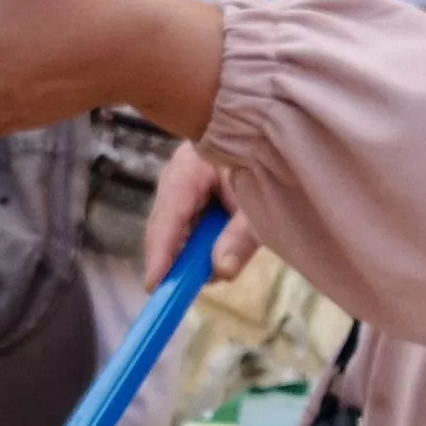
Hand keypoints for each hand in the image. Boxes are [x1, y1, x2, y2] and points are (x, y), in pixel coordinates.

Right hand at [142, 143, 262, 284]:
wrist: (272, 135)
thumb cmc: (268, 160)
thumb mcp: (260, 201)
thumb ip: (241, 236)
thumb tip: (220, 272)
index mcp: (190, 168)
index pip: (169, 215)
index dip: (160, 253)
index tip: (153, 286)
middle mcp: (178, 175)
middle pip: (165, 225)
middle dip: (175, 259)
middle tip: (183, 291)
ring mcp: (182, 183)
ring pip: (176, 227)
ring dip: (191, 252)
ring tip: (213, 265)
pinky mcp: (192, 193)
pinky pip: (188, 224)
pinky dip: (199, 242)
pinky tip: (216, 251)